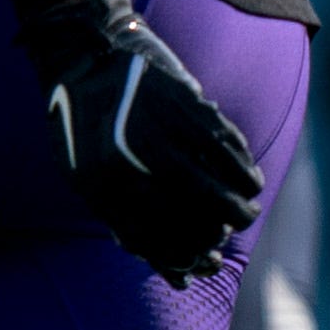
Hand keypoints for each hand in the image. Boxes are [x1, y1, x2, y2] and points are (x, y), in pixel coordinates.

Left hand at [23, 0, 265, 286]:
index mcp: (97, 183)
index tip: (204, 261)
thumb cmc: (82, 127)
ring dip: (241, 201)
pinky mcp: (182, 102)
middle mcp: (128, 158)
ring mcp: (158, 129)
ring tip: (248, 208)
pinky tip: (248, 176)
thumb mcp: (82, 176)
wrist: (82, 58)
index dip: (184, 255)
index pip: (153, 236)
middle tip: (234, 229)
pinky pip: (224, 144)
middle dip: (220, 230)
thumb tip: (171, 271)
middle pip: (191, 213)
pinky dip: (242, 165)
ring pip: (215, 180)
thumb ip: (121, 220)